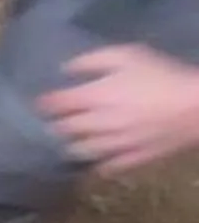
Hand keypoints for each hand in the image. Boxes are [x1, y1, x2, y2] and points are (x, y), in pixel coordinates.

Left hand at [40, 45, 198, 172]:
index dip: (44, 104)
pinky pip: (109, 168)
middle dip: (54, 126)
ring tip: (67, 143)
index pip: (57, 104)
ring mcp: (118, 144)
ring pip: (83, 152)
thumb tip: (66, 70)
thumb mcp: (125, 55)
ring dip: (71, 147)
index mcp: (95, 96)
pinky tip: (94, 163)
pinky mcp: (137, 159)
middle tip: (50, 123)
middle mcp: (100, 123)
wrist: (197, 107)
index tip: (39, 103)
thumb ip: (92, 61)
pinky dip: (97, 166)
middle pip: (66, 130)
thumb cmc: (161, 75)